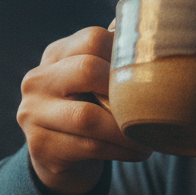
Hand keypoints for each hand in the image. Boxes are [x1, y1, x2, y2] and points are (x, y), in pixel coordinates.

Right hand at [17, 25, 150, 194]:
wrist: (55, 157)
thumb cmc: (87, 110)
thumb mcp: (92, 82)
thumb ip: (114, 60)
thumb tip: (162, 37)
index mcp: (55, 55)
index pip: (92, 39)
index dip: (125, 55)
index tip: (148, 76)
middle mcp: (37, 80)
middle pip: (86, 69)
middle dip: (124, 91)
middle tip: (151, 107)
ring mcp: (33, 114)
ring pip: (87, 117)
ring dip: (126, 130)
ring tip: (150, 137)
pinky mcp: (41, 146)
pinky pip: (89, 146)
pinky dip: (120, 150)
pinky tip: (137, 152)